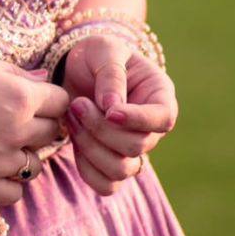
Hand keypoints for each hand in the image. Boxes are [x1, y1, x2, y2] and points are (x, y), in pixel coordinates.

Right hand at [0, 52, 70, 207]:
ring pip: (36, 165)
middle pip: (52, 133)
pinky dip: (9, 183)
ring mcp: (1, 162)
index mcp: (20, 97)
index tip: (37, 101)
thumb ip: (15, 72)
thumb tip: (44, 81)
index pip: (61, 102)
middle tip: (18, 121)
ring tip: (2, 146)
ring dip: (25, 155)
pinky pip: (15, 193)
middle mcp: (18, 132)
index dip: (50, 100)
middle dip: (40, 125)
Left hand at [54, 34, 178, 197]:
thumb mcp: (103, 50)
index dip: (137, 120)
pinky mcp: (111, 163)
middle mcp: (151, 127)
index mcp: (159, 95)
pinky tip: (73, 142)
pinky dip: (87, 170)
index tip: (109, 111)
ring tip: (71, 118)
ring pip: (122, 170)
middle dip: (101, 129)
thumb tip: (113, 108)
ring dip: (90, 147)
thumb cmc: (95, 55)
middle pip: (137, 146)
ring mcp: (133, 149)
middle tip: (76, 104)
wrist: (74, 70)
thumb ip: (111, 75)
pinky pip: (107, 185)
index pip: (162, 119)